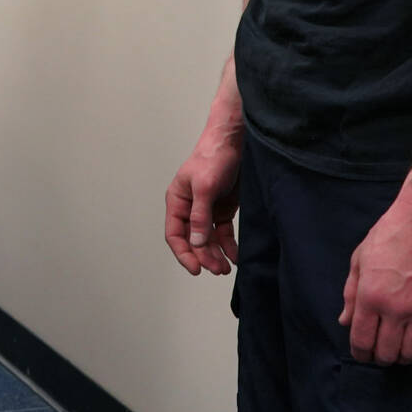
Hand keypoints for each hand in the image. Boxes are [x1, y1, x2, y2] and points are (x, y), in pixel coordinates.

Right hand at [165, 130, 242, 275]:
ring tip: (225, 267)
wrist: (236, 143)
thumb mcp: (204, 187)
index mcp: (177, 201)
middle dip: (203, 256)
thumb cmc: (214, 157)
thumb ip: (199, 215)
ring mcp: (207, 209)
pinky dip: (228, 245)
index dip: (183, 253)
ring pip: (207, 239)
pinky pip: (222, 233)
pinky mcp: (223, 209)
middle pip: (192, 240)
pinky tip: (235, 256)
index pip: (175, 234)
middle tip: (217, 268)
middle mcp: (190, 208)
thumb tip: (196, 242)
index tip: (196, 268)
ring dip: (215, 254)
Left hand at [340, 201, 411, 363]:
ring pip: (411, 353)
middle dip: (380, 358)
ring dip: (402, 357)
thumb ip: (350, 293)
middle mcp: (395, 309)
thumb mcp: (360, 259)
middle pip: (386, 353)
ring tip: (399, 349)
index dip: (360, 354)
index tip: (362, 355)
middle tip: (380, 354)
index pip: (362, 340)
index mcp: (369, 296)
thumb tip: (345, 321)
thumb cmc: (390, 235)